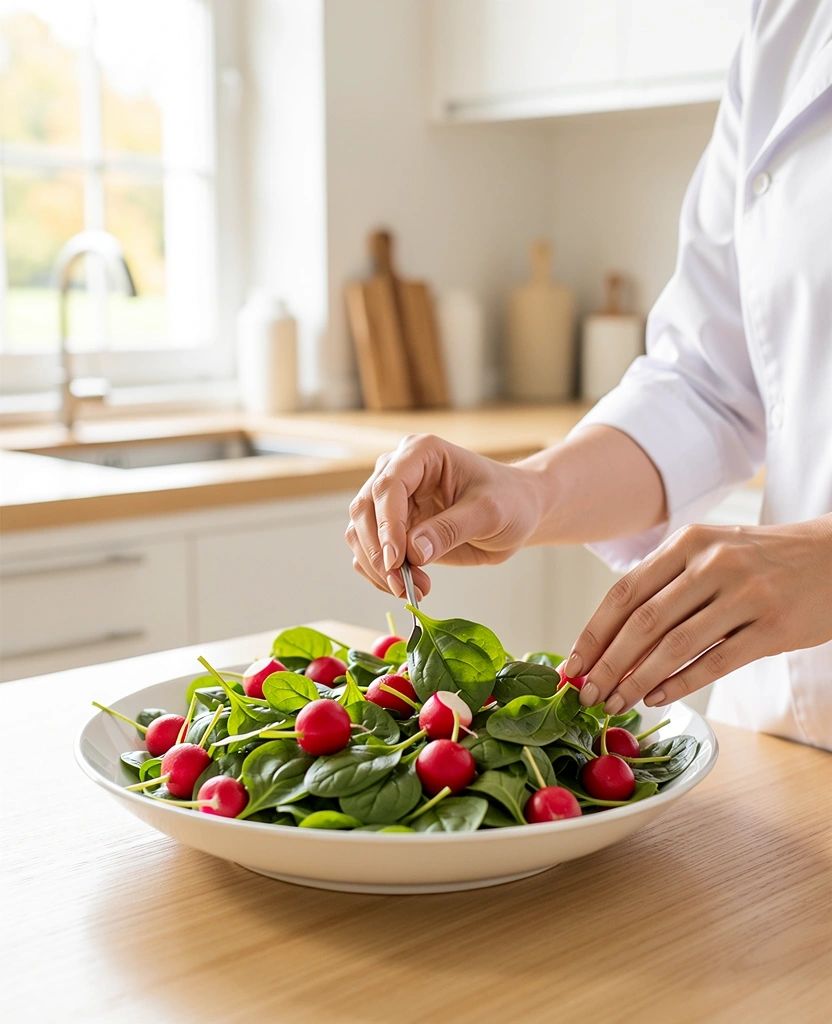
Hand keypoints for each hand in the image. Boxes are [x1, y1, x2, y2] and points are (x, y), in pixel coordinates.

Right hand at [346, 434, 543, 597]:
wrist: (518, 511)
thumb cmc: (510, 500)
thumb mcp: (489, 512)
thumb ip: (451, 529)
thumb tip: (413, 551)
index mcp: (421, 453)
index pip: (388, 486)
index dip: (387, 525)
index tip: (396, 560)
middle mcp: (398, 471)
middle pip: (364, 510)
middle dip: (379, 553)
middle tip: (403, 585)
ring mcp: (392, 500)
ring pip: (360, 534)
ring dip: (379, 568)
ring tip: (415, 589)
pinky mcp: (393, 527)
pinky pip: (370, 552)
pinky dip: (381, 575)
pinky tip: (410, 586)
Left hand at [563, 517, 831, 713]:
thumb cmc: (759, 559)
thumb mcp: (709, 553)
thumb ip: (665, 587)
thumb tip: (612, 641)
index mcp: (688, 542)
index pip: (625, 591)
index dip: (594, 632)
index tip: (572, 664)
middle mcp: (712, 563)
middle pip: (643, 621)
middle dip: (608, 664)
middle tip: (587, 694)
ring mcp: (745, 594)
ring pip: (675, 645)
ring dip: (637, 680)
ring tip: (616, 703)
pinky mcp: (774, 627)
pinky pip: (716, 661)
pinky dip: (681, 684)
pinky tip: (658, 698)